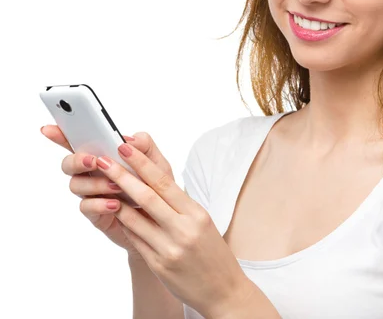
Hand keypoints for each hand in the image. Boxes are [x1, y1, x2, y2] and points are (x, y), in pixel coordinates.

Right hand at [40, 125, 171, 262]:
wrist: (163, 220)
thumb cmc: (157, 188)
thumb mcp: (157, 164)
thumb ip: (145, 147)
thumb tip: (128, 139)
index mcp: (105, 155)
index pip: (79, 141)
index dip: (60, 134)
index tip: (49, 128)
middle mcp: (94, 172)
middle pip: (69, 163)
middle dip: (78, 160)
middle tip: (95, 160)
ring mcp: (92, 193)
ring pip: (76, 184)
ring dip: (96, 183)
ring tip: (118, 186)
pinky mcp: (96, 213)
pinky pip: (86, 207)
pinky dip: (100, 204)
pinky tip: (115, 204)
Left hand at [94, 136, 252, 316]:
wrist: (223, 290)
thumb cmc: (214, 253)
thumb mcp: (203, 222)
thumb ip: (180, 205)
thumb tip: (154, 184)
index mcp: (196, 214)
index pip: (164, 183)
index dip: (142, 164)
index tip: (126, 148)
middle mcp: (183, 230)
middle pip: (147, 197)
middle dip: (122, 175)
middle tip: (104, 160)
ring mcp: (169, 249)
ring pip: (135, 219)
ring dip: (117, 199)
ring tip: (102, 183)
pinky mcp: (158, 266)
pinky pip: (136, 240)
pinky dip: (125, 224)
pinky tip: (116, 212)